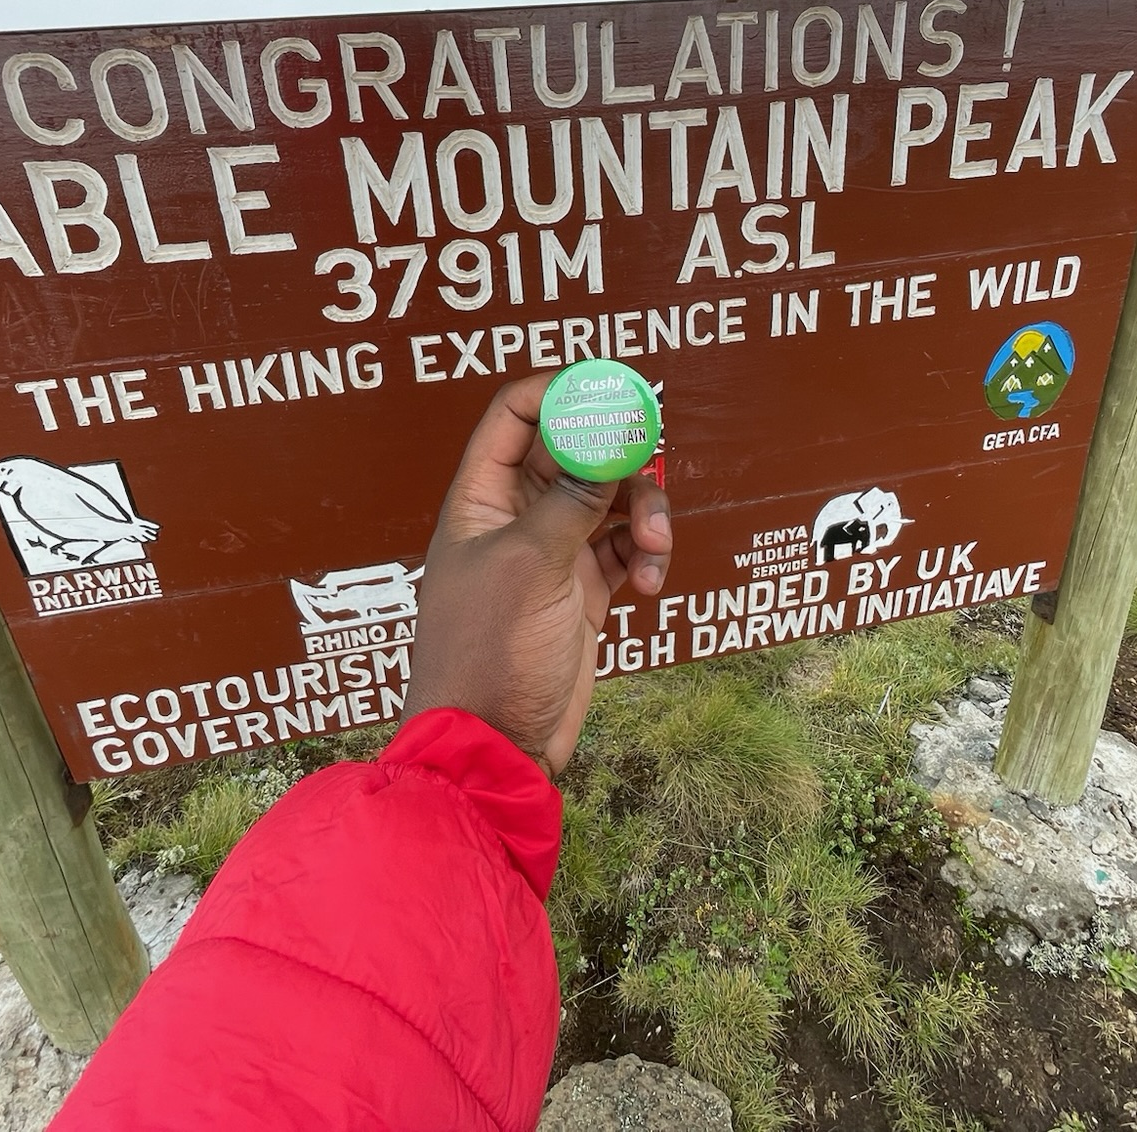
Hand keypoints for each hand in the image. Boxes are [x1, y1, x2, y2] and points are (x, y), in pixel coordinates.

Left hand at [403, 373, 672, 776]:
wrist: (496, 746)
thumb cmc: (488, 654)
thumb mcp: (531, 566)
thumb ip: (573, 500)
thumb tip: (610, 441)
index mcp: (481, 499)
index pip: (516, 416)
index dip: (560, 391)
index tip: (613, 390)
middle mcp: (515, 518)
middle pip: (577, 452)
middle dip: (621, 457)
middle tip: (653, 465)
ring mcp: (551, 554)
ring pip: (611, 501)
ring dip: (644, 514)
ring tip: (655, 548)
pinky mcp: (581, 591)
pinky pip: (625, 549)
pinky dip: (645, 557)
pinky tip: (651, 583)